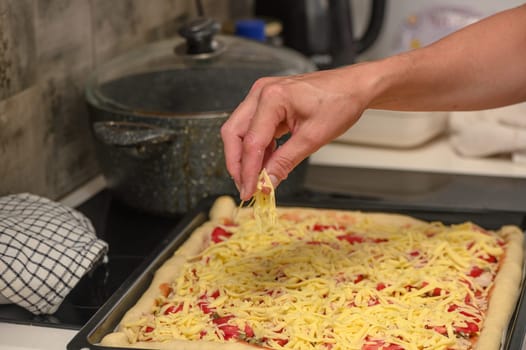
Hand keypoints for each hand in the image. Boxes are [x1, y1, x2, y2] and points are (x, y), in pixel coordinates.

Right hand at [221, 66, 371, 199]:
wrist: (354, 87)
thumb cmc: (340, 102)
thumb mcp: (313, 138)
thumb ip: (285, 161)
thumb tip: (267, 182)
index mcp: (273, 97)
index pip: (251, 142)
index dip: (248, 171)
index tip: (249, 190)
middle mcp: (261, 93)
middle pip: (234, 133)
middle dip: (237, 163)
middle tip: (246, 186)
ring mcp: (262, 96)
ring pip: (240, 131)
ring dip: (246, 157)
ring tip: (257, 178)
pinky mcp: (267, 102)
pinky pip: (253, 128)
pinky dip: (256, 148)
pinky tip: (265, 163)